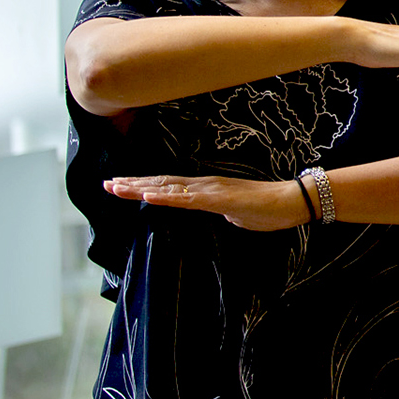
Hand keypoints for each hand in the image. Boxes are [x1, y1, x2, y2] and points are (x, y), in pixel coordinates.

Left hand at [104, 174, 310, 230]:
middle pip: (162, 184)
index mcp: (207, 189)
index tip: (120, 185)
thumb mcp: (236, 214)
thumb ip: (220, 212)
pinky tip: (147, 196)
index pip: (169, 187)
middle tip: (106, 183)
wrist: (292, 201)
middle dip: (132, 184)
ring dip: (141, 188)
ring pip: (168, 189)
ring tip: (117, 187)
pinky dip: (164, 197)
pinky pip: (186, 200)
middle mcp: (204, 185)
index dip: (144, 185)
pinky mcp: (218, 200)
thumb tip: (217, 215)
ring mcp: (210, 191)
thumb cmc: (269, 210)